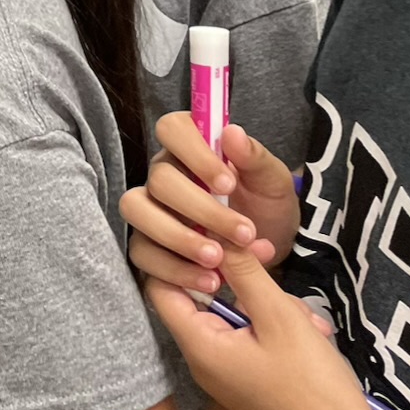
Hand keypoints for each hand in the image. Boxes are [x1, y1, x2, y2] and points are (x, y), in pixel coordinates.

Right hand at [121, 115, 299, 296]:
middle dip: (200, 209)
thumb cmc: (266, 205)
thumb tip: (232, 133)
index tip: (228, 183)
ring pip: (138, 212)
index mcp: (189, 149)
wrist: (269, 248)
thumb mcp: (272, 181)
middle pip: (157, 179)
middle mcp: (162, 175)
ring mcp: (150, 210)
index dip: (194, 153)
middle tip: (241, 233)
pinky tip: (210, 281)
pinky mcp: (148, 246)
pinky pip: (142, 255)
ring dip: (178, 238)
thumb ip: (255, 157)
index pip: (171, 129)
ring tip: (218, 260)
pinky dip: (176, 270)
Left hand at [147, 246, 376, 409]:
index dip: (182, 254)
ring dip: (273, 306)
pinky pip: (256, 340)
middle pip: (205, 297)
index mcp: (197, 345)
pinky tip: (315, 334)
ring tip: (309, 320)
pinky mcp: (251, 382)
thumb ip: (244, 272)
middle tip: (273, 261)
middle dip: (242, 279)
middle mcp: (204, 360)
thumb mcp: (279, 317)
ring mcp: (228, 374)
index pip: (162, 285)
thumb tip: (213, 233)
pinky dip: (282, 330)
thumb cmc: (310, 386)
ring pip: (239, 317)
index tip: (216, 234)